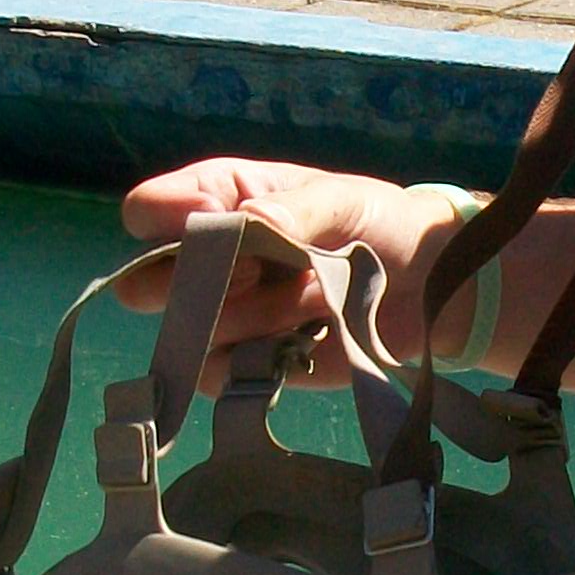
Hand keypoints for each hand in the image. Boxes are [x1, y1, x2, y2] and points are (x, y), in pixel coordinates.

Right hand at [117, 155, 464, 385]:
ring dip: (244, 322)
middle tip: (257, 274)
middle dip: (194, 286)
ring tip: (307, 302)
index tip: (223, 226)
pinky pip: (218, 375)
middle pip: (147, 283)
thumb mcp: (345, 202)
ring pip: (186, 333)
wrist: (427, 288)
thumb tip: (250, 223)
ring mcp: (224, 314)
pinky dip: (256, 362)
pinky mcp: (248, 363)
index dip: (171, 221)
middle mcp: (208, 257)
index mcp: (220, 199)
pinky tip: (304, 338)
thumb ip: (297, 210)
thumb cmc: (381, 225)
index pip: (149, 210)